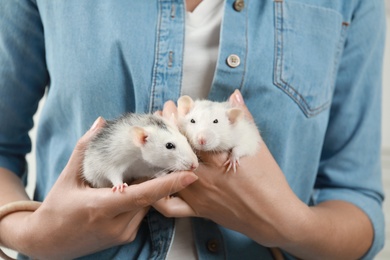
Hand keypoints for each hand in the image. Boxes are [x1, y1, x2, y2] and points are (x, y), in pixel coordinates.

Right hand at [0, 117, 197, 258]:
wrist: (49, 243)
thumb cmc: (57, 208)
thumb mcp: (68, 177)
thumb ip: (84, 147)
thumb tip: (100, 122)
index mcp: (101, 207)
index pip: (142, 195)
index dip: (167, 184)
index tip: (189, 174)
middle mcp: (116, 224)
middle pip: (148, 197)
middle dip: (156, 177)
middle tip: (164, 159)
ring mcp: (122, 233)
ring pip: (147, 205)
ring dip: (147, 188)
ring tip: (138, 174)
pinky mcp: (125, 237)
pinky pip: (142, 213)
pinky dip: (141, 199)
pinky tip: (130, 190)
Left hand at [153, 90, 373, 258]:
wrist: (274, 216)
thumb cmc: (269, 180)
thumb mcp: (257, 146)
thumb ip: (244, 119)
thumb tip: (234, 95)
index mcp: (219, 156)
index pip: (192, 132)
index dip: (180, 116)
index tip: (174, 105)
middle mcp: (204, 174)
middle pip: (177, 148)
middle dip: (166, 129)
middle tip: (159, 115)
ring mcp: (197, 194)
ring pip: (167, 172)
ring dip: (157, 154)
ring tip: (151, 140)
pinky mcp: (197, 210)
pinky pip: (169, 206)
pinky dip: (156, 196)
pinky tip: (150, 182)